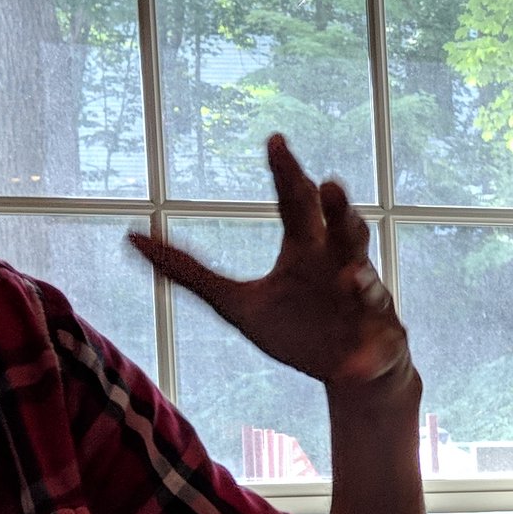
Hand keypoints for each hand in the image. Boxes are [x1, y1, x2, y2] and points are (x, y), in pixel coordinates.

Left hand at [129, 136, 414, 396]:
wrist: (350, 372)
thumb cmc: (297, 329)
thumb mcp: (236, 304)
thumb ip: (188, 272)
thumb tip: (129, 237)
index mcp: (306, 248)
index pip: (296, 203)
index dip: (287, 173)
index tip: (275, 141)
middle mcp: (341, 264)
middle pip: (340, 228)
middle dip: (338, 210)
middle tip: (328, 185)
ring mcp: (366, 300)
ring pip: (368, 277)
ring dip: (361, 274)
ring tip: (350, 275)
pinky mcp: (383, 341)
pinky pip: (379, 345)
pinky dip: (368, 354)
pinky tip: (354, 362)